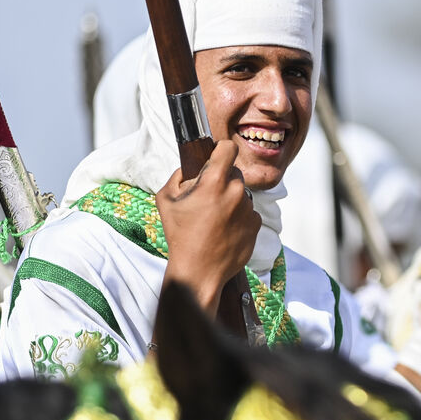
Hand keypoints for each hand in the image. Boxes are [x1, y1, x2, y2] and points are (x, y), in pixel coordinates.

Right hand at [155, 140, 260, 314]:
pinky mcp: (255, 225)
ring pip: (241, 194)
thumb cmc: (180, 236)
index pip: (228, 148)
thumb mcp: (165, 200)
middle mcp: (235, 192)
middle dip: (222, 180)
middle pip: (234, 172)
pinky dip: (238, 217)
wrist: (199, 271)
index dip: (221, 150)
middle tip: (207, 198)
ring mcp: (248, 209)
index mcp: (214, 182)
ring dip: (231, 200)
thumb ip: (178, 176)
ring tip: (214, 219)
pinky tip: (224, 230)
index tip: (216, 156)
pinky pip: (248, 212)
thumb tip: (189, 169)